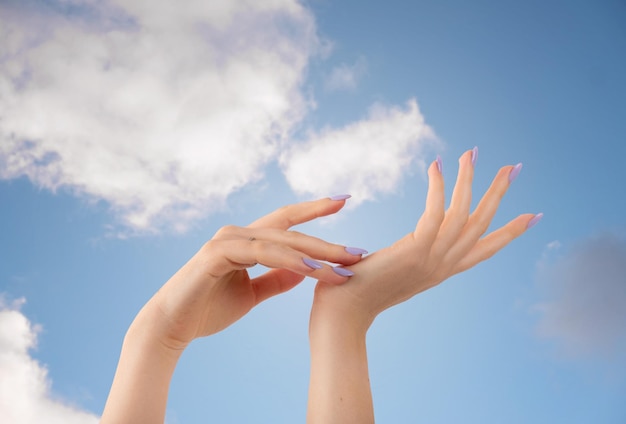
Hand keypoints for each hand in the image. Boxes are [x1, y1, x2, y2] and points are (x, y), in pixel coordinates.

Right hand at [139, 197, 364, 350]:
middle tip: (359, 251)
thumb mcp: (252, 294)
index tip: (344, 201)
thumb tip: (304, 273)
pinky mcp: (218, 253)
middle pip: (292, 232)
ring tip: (344, 267)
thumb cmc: (208, 310)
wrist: (172, 326)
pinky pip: (263, 254)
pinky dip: (289, 262)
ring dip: (315, 255)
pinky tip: (313, 271)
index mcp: (247, 241)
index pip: (287, 222)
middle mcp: (239, 234)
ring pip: (281, 242)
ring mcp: (227, 240)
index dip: (315, 210)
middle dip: (327, 243)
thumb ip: (276, 280)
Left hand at [312, 149, 541, 327]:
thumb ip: (411, 255)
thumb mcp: (396, 272)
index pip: (485, 248)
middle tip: (514, 167)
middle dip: (499, 195)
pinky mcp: (415, 250)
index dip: (510, 232)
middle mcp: (443, 266)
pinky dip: (438, 187)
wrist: (344, 314)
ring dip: (470, 180)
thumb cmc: (360, 293)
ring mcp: (432, 259)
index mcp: (442, 271)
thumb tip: (411, 238)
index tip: (534, 215)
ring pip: (463, 213)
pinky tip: (437, 165)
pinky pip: (435, 212)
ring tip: (472, 152)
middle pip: (482, 225)